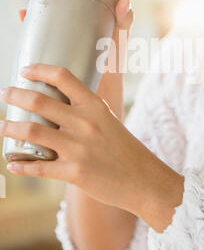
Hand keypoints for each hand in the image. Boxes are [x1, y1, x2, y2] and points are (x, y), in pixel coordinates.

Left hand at [0, 63, 183, 231]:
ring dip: (9, 128)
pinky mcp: (74, 173)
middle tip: (4, 93)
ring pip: (31, 132)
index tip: (25, 70)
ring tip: (2, 126)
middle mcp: (84, 123)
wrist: (142, 180)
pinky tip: (12, 163)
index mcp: (95, 106)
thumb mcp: (109, 119)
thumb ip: (87, 109)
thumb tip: (62, 101)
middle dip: (14, 95)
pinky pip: (38, 168)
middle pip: (39, 102)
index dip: (40, 70)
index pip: (63, 77)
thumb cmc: (124, 148)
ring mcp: (78, 148)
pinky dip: (21, 165)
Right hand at [20, 0, 133, 120]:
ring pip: (50, 10)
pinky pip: (41, 31)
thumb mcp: (117, 48)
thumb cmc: (112, 74)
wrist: (99, 103)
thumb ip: (122, 26)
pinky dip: (32, 22)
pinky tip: (24, 17)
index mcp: (96, 19)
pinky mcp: (56, 51)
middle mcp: (79, 25)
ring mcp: (66, 37)